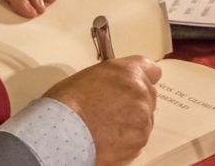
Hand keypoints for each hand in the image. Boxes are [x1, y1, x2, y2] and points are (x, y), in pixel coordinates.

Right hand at [44, 56, 161, 165]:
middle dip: (133, 103)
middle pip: (147, 98)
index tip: (134, 86)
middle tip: (110, 110)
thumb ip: (113, 80)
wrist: (62, 131)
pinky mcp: (139, 143)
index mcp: (130, 73)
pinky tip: (106, 139)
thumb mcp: (90, 75)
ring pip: (143, 120)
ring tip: (105, 127)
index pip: (152, 71)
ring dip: (130, 123)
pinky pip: (136, 140)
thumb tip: (116, 88)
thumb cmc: (68, 102)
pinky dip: (125, 140)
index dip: (142, 78)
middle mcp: (141, 94)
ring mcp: (143, 120)